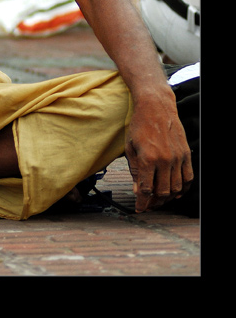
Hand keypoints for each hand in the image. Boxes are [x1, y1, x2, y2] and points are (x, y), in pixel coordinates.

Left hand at [124, 97, 192, 211]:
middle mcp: (165, 160)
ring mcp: (178, 158)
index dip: (142, 202)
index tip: (139, 208)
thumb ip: (134, 170)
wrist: (156, 108)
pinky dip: (183, 188)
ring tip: (159, 200)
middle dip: (154, 202)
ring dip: (168, 198)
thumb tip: (137, 190)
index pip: (146, 189)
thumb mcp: (130, 148)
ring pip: (176, 188)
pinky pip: (188, 178)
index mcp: (148, 159)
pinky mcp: (186, 155)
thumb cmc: (139, 126)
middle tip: (148, 205)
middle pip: (162, 192)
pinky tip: (175, 192)